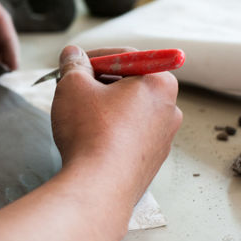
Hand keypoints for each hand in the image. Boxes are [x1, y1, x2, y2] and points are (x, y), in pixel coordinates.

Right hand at [51, 45, 181, 202]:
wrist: (99, 187)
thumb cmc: (90, 131)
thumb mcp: (73, 86)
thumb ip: (74, 64)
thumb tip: (72, 54)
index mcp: (158, 82)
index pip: (125, 57)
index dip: (94, 57)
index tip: (75, 64)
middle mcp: (169, 109)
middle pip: (130, 83)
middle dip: (99, 82)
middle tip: (74, 88)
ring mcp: (163, 137)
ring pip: (130, 110)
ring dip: (105, 106)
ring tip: (79, 114)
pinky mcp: (151, 159)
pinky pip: (130, 133)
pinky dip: (112, 128)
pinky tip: (91, 137)